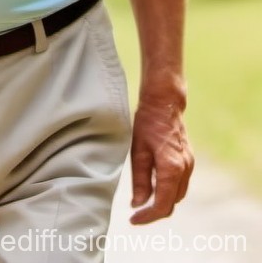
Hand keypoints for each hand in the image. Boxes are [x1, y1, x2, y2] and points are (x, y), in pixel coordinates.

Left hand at [128, 91, 193, 223]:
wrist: (164, 104)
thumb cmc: (147, 124)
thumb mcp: (138, 151)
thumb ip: (140, 180)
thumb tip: (138, 204)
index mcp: (172, 169)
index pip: (163, 204)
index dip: (148, 216)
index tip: (133, 220)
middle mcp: (185, 170)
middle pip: (172, 202)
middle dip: (155, 212)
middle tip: (136, 214)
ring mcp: (189, 165)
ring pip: (177, 194)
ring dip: (162, 202)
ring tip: (143, 203)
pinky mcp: (188, 161)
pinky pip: (180, 184)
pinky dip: (168, 191)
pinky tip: (154, 188)